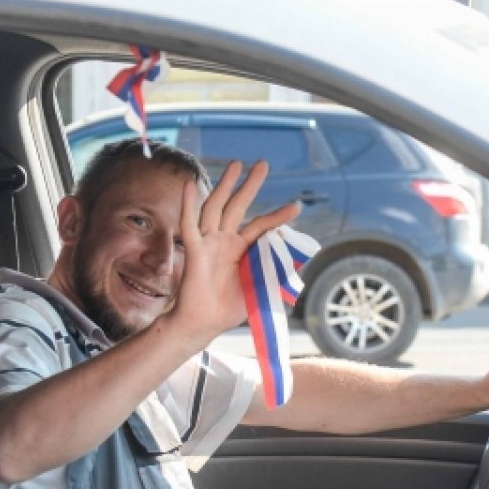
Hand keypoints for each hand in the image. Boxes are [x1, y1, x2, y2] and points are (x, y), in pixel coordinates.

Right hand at [168, 160, 300, 344]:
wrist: (203, 324)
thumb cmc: (229, 309)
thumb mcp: (261, 290)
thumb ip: (277, 276)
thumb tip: (298, 265)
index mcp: (241, 249)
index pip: (261, 226)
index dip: (279, 216)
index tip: (297, 205)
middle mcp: (224, 241)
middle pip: (238, 206)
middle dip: (250, 185)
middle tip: (262, 164)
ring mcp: (208, 243)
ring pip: (216, 208)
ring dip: (225, 185)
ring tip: (236, 164)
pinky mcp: (194, 251)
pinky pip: (190, 225)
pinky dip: (189, 205)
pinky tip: (190, 185)